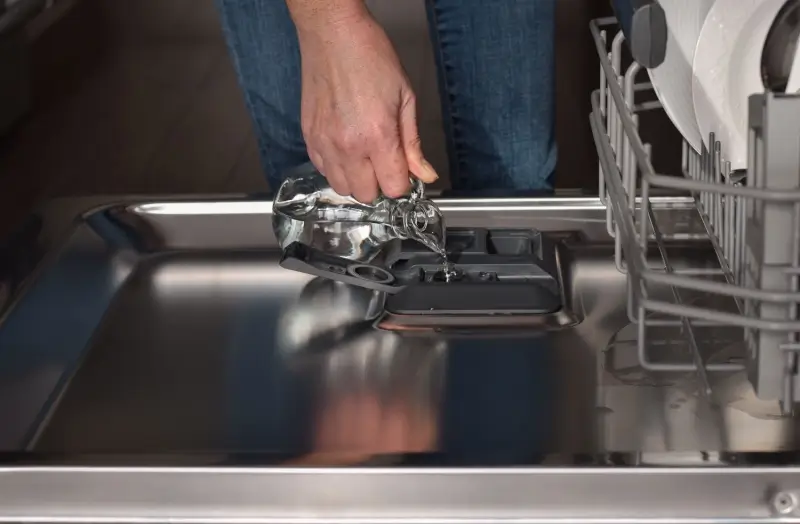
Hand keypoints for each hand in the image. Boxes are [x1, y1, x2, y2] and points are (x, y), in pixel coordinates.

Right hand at [295, 12, 438, 201]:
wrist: (333, 35)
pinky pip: (323, 170)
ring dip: (356, 179)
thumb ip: (413, 144)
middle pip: (366, 195)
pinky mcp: (309, 137)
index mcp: (377, 136)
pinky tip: (347, 148)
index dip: (402, 182)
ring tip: (364, 156)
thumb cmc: (370, 57)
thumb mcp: (405, 98)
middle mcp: (347, 145)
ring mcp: (324, 143)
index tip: (403, 169)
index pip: (393, 188)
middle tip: (385, 161)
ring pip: (342, 188)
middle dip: (379, 184)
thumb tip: (425, 174)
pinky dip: (337, 167)